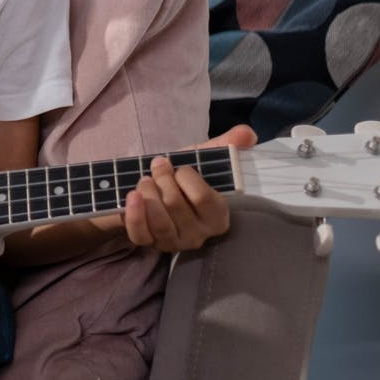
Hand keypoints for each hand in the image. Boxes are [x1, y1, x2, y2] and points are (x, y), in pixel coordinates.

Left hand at [122, 124, 253, 251]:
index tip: (179, 167)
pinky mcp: (150, 245)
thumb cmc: (180, 178)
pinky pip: (141, 234)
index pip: (202, 198)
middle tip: (157, 167)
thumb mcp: (202, 159)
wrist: (153, 191)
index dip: (186, 177)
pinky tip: (132, 196)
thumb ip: (226, 144)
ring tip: (145, 180)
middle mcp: (198, 235)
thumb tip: (247, 134)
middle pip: (175, 205)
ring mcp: (174, 243)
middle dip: (162, 179)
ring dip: (148, 193)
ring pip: (159, 221)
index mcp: (218, 216)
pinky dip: (134, 214)